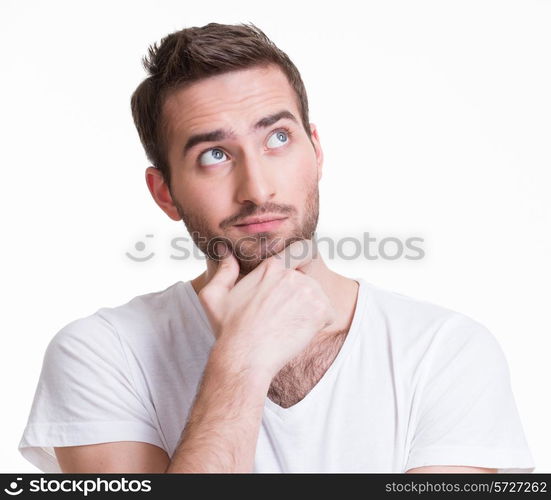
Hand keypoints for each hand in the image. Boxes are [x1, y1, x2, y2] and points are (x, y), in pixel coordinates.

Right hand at [197, 239, 336, 376]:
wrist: (245, 357)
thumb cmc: (228, 330)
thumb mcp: (213, 296)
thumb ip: (224, 271)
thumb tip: (226, 252)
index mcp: (271, 267)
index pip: (297, 253)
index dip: (302, 260)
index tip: (302, 272)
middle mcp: (292, 274)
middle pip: (306, 281)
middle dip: (299, 296)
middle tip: (282, 317)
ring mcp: (308, 291)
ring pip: (318, 297)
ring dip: (309, 311)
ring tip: (287, 326)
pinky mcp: (321, 310)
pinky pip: (329, 313)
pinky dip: (319, 324)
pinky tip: (299, 333)